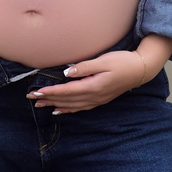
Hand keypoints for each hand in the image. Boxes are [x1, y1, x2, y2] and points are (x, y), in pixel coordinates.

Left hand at [27, 50, 149, 114]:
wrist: (141, 70)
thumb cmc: (123, 62)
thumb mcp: (104, 61)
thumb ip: (84, 67)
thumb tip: (67, 73)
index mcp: (93, 86)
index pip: (66, 91)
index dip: (50, 92)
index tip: (36, 92)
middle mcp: (94, 96)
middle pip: (66, 100)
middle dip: (48, 99)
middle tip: (31, 98)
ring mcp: (97, 100)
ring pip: (72, 105)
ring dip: (55, 105)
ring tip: (40, 105)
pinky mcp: (100, 99)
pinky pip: (80, 107)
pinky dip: (68, 109)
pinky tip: (59, 110)